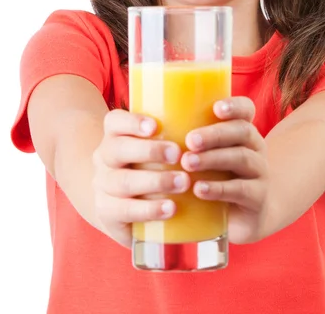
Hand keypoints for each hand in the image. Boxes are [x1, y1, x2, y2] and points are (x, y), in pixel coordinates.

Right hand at [91, 110, 189, 247]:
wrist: (121, 205)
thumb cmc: (149, 166)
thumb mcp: (156, 145)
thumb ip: (176, 130)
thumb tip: (221, 110)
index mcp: (115, 136)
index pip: (114, 121)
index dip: (132, 121)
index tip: (155, 126)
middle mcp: (104, 158)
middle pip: (117, 149)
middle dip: (149, 151)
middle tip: (178, 154)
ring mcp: (103, 186)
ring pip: (122, 181)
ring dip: (155, 181)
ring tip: (183, 182)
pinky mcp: (107, 213)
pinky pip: (124, 211)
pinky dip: (148, 210)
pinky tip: (170, 208)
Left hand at [180, 97, 268, 243]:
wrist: (246, 216)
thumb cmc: (216, 176)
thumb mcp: (206, 155)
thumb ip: (185, 140)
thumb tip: (143, 126)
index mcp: (242, 131)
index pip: (246, 109)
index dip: (234, 106)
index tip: (215, 108)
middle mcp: (255, 147)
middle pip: (242, 131)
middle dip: (215, 134)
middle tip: (189, 141)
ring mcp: (259, 172)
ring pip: (242, 158)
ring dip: (213, 158)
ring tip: (188, 163)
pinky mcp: (257, 198)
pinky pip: (242, 190)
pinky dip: (219, 188)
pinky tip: (199, 189)